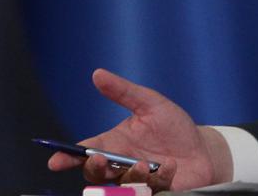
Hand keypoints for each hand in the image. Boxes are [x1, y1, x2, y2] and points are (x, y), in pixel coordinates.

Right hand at [46, 68, 232, 190]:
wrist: (202, 148)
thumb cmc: (173, 127)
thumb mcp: (150, 103)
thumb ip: (123, 92)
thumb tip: (97, 74)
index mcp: (114, 143)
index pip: (85, 152)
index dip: (68, 157)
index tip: (56, 161)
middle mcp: (121, 165)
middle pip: (95, 173)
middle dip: (94, 169)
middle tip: (100, 159)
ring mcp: (136, 181)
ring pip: (121, 186)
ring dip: (130, 175)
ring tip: (145, 164)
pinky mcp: (155, 191)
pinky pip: (149, 189)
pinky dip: (160, 177)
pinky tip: (171, 165)